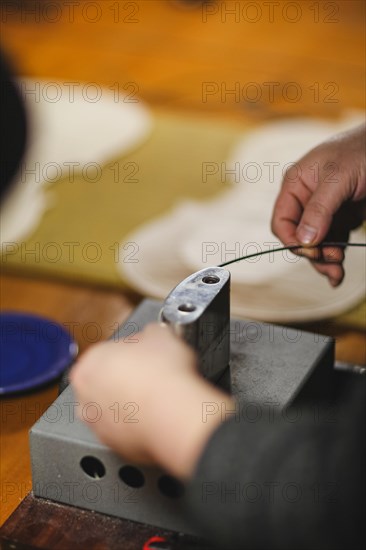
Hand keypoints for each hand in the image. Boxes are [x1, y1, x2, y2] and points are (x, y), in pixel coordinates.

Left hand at [70, 323, 233, 478]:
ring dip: (130, 403)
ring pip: (113, 409)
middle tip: (151, 375)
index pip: (108, 352)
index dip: (131, 352)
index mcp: (90, 362)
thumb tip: (152, 336)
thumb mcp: (160, 334)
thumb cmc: (162, 374)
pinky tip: (157, 415)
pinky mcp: (114, 445)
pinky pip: (125, 430)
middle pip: (105, 382)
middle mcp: (86, 395)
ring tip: (156, 397)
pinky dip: (138, 424)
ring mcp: (98, 423)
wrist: (172, 413)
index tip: (145, 355)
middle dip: (125, 379)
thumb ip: (148, 333)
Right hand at [271, 124, 365, 285]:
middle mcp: (307, 199)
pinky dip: (337, 255)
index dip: (293, 241)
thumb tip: (304, 241)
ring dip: (326, 260)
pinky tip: (340, 269)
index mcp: (296, 185)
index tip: (313, 253)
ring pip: (317, 244)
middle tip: (334, 264)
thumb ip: (319, 210)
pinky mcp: (343, 216)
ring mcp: (326, 210)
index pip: (282, 222)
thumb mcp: (338, 179)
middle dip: (314, 254)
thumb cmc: (362, 151)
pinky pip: (334, 241)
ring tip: (337, 274)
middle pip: (300, 238)